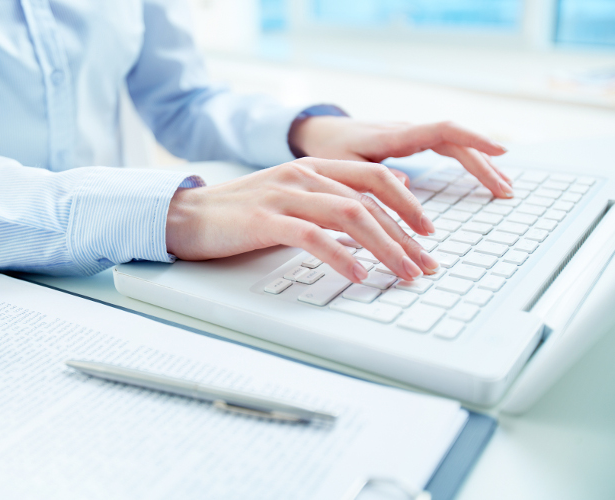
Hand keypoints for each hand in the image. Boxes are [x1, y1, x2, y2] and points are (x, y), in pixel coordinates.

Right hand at [166, 157, 439, 282]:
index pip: (374, 178)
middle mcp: (302, 176)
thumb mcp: (289, 195)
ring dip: (384, 247)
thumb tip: (370, 205)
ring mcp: (284, 195)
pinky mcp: (265, 219)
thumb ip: (327, 196)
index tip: (429, 233)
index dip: (408, 204)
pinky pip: (313, 236)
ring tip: (403, 273)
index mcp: (312, 168)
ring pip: (349, 216)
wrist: (186, 214)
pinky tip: (358, 275)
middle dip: (405, 235)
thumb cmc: (238, 213)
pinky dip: (341, 256)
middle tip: (426, 264)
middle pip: (369, 200)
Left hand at [289, 117, 512, 197]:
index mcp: (395, 134)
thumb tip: (407, 184)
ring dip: (481, 165)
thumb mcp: (343, 165)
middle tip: (506, 191)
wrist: (320, 133)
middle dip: (484, 165)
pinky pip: (447, 149)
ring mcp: (413, 137)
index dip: (473, 139)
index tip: (501, 152)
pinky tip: (484, 177)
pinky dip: (467, 163)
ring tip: (505, 188)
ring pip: (456, 146)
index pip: (443, 130)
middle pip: (457, 142)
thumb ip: (369, 175)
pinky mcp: (412, 144)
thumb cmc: (329, 150)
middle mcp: (409, 131)